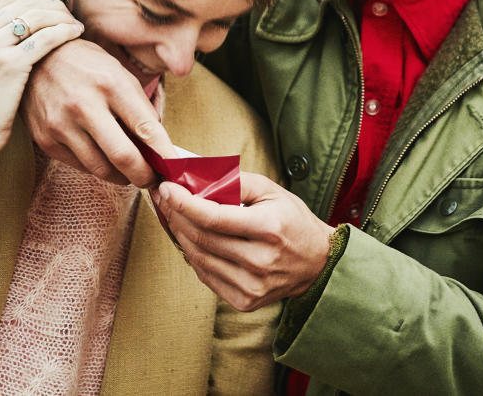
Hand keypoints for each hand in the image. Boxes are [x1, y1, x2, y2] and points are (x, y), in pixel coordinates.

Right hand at [0, 0, 83, 220]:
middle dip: (52, 6)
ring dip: (62, 16)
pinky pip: (46, 37)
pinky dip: (65, 31)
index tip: (54, 8)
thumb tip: (24, 23)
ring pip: (38, 16)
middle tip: (70, 14)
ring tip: (76, 24)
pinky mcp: (9, 64)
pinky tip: (76, 34)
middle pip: (26, 3)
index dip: (37, 0)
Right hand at [21, 33, 175, 187]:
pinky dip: (96, 167)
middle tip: (152, 180)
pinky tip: (102, 159)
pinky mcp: (45, 139)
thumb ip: (139, 108)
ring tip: (129, 172)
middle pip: (123, 157)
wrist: (36, 58)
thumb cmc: (86, 66)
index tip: (174, 168)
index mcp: (111, 84)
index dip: (164, 154)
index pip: (146, 128)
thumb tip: (157, 146)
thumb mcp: (119, 74)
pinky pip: (79, 166)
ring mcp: (61, 124)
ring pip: (100, 168)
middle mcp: (84, 105)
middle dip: (143, 176)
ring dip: (120, 176)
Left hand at [152, 171, 335, 311]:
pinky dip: (195, 257)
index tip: (167, 189)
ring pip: (200, 259)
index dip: (184, 203)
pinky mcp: (245, 301)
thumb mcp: (273, 191)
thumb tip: (200, 180)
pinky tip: (192, 240)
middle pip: (202, 239)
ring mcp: (252, 286)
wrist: (317, 263)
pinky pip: (207, 277)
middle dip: (177, 216)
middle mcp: (260, 261)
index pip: (214, 217)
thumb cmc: (293, 221)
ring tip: (174, 217)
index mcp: (269, 229)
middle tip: (166, 200)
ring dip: (181, 236)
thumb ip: (238, 182)